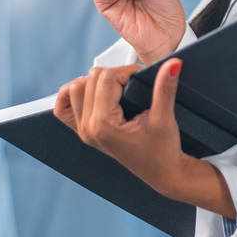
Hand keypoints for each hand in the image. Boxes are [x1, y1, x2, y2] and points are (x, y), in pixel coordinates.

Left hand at [53, 60, 235, 218]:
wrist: (164, 173)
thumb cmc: (164, 151)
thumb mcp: (164, 117)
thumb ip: (165, 87)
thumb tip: (172, 64)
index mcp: (104, 125)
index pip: (106, 78)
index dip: (127, 71)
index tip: (141, 76)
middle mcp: (88, 128)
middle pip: (91, 79)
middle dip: (114, 75)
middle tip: (133, 85)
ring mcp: (84, 131)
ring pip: (76, 88)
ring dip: (95, 82)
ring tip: (116, 88)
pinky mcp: (85, 132)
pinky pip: (63, 109)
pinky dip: (73, 95)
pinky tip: (90, 93)